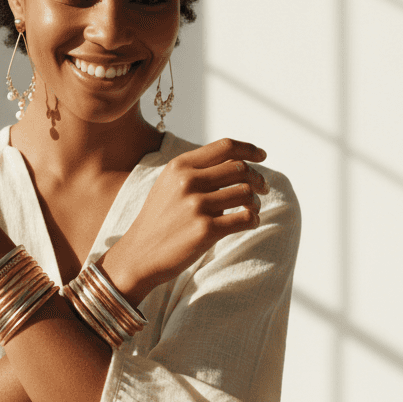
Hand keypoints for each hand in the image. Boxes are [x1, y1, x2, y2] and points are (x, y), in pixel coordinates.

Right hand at [101, 138, 267, 303]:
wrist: (139, 254)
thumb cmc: (159, 220)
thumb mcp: (169, 185)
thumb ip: (196, 171)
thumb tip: (238, 162)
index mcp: (179, 166)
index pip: (225, 147)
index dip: (249, 149)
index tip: (262, 155)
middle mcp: (188, 181)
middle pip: (240, 168)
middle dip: (258, 178)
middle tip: (263, 188)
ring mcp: (196, 205)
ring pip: (246, 192)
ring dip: (255, 201)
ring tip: (252, 209)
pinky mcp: (205, 230)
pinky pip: (245, 218)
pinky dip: (253, 219)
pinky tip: (249, 222)